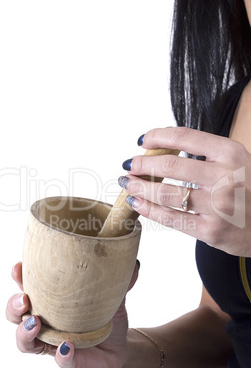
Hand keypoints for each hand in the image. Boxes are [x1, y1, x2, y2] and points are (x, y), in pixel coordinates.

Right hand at [6, 261, 138, 367]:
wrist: (121, 348)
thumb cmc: (106, 316)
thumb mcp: (112, 294)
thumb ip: (120, 279)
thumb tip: (133, 262)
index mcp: (51, 300)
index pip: (28, 286)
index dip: (19, 277)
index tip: (19, 267)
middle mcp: (45, 321)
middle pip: (16, 315)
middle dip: (14, 306)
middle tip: (24, 300)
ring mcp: (53, 343)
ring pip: (25, 342)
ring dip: (25, 333)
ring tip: (35, 324)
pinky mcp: (68, 362)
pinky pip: (60, 361)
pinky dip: (62, 356)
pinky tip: (67, 349)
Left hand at [120, 127, 250, 255]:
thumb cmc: (250, 190)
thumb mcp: (238, 161)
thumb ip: (207, 154)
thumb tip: (164, 148)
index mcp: (231, 153)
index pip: (185, 137)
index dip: (157, 136)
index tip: (142, 140)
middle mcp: (224, 177)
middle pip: (170, 165)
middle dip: (142, 163)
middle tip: (129, 165)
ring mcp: (217, 206)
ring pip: (165, 192)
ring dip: (139, 186)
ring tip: (128, 183)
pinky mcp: (210, 231)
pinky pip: (170, 218)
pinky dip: (148, 209)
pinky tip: (137, 202)